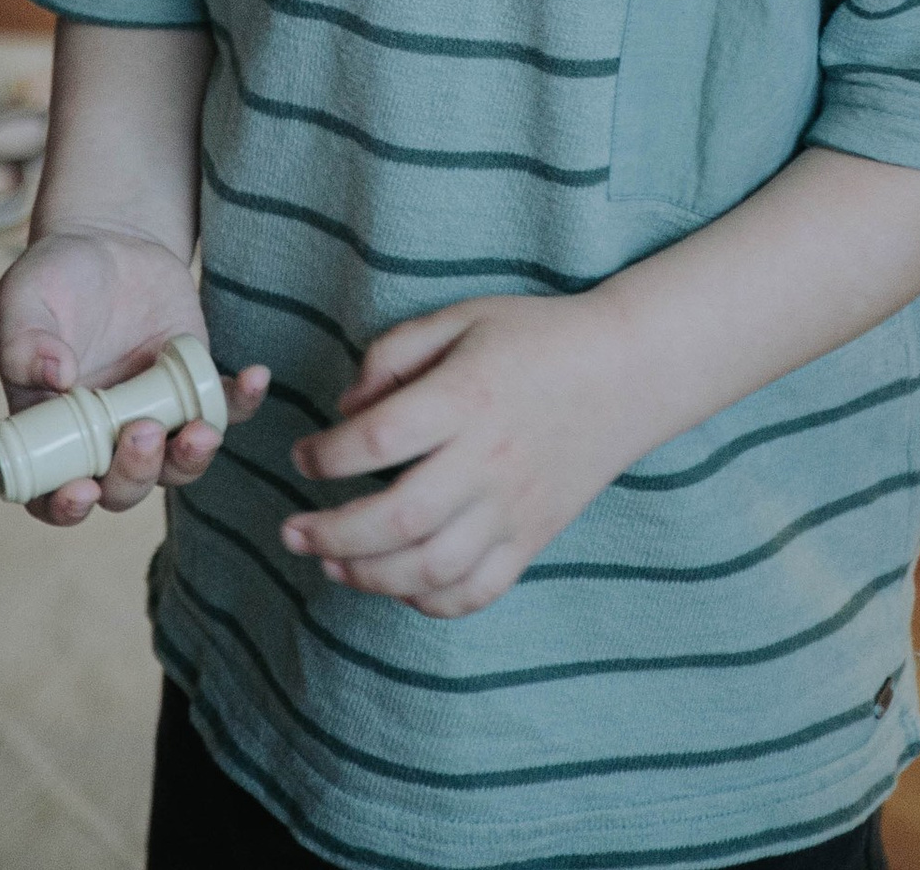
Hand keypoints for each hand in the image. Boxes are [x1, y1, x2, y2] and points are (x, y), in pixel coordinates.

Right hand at [0, 226, 269, 529]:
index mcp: (51, 433)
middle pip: (123, 489)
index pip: (50, 495)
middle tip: (143, 431)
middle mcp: (103, 438)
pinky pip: (223, 408)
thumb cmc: (54, 278)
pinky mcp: (192, 386)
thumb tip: (54, 377)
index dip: (65, 507)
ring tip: (201, 430)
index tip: (82, 490)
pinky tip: (255, 377)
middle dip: (136, 474)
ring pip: (176, 465)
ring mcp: (152, 416)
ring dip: (191, 458)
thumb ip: (25, 341)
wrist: (109, 242)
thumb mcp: (24, 298)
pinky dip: (242, 402)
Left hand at [281, 293, 641, 618]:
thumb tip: (346, 407)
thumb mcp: (463, 317)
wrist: (628, 370)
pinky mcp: (533, 537)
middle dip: (331, 533)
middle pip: (397, 518)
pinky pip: (476, 591)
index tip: (304, 456)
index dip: (325, 455)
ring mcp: (513, 506)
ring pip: (430, 568)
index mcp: (465, 396)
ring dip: (367, 576)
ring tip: (330, 562)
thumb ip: (395, 352)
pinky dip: (429, 602)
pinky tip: (398, 584)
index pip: (377, 439)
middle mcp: (487, 458)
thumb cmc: (536, 337)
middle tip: (291, 531)